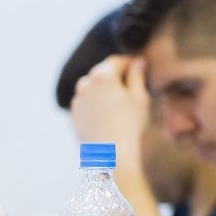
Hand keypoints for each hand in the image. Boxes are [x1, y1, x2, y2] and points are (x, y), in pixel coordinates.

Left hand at [70, 55, 149, 169]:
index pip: (116, 61)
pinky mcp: (74, 114)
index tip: (140, 69)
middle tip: (132, 90)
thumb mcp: (140, 98)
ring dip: (104, 90)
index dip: (130, 63)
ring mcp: (77, 100)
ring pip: (92, 88)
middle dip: (116, 77)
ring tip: (119, 105)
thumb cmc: (130, 125)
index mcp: (103, 76)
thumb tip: (138, 62)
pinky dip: (96, 104)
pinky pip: (86, 102)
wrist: (110, 155)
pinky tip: (109, 117)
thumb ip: (137, 76)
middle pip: (102, 73)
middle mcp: (85, 84)